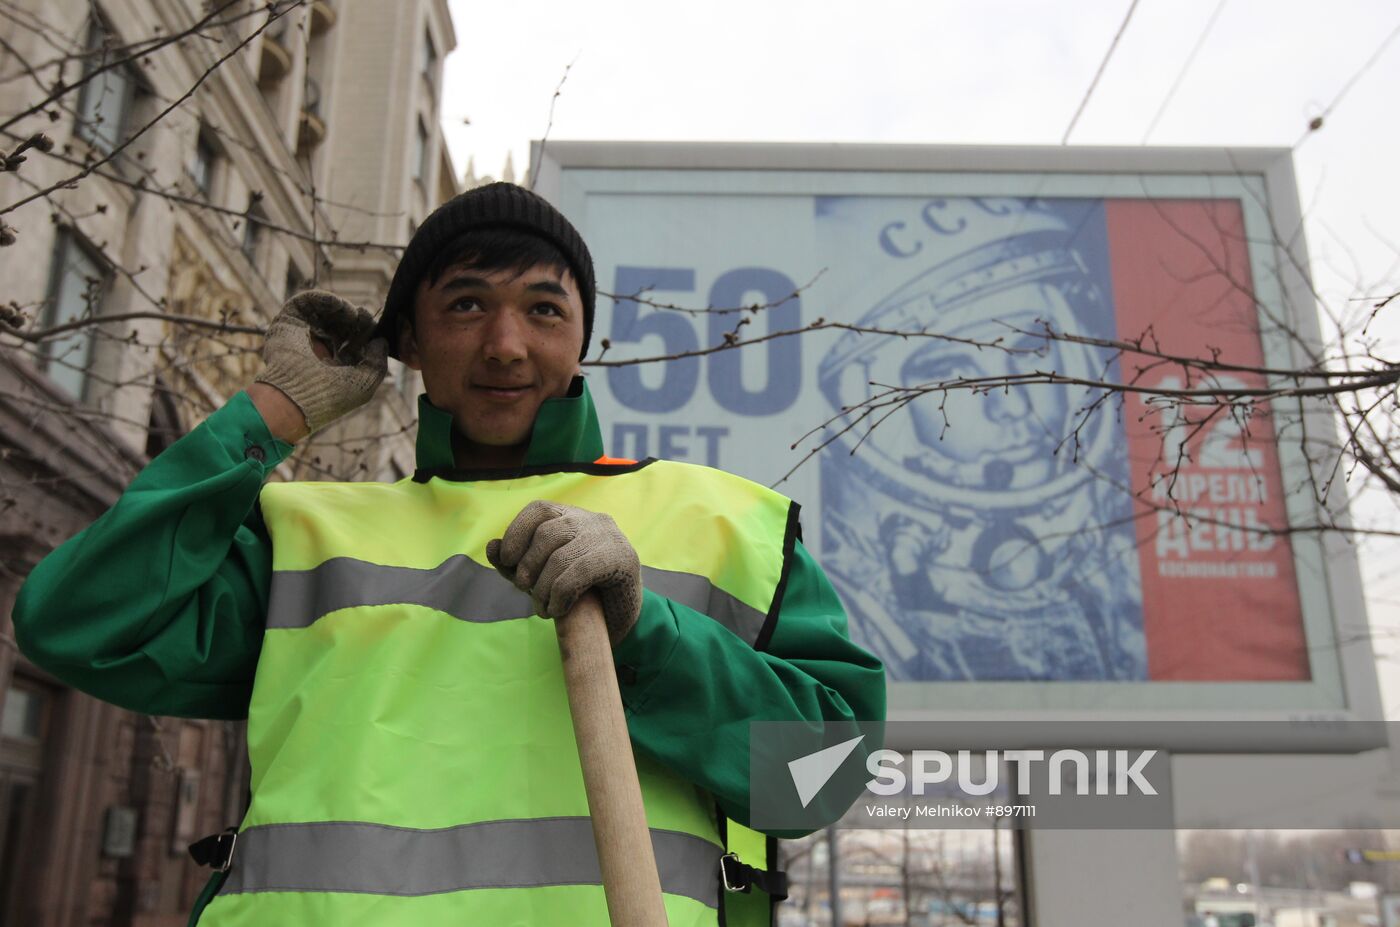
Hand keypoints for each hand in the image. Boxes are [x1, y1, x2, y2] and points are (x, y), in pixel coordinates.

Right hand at [253, 290, 387, 435]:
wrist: (294, 396)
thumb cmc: (331, 395)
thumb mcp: (365, 383)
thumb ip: (378, 362)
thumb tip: (382, 340)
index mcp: (335, 367)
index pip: (354, 342)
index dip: (366, 332)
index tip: (375, 327)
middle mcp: (319, 350)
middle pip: (341, 324)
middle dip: (356, 319)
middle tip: (363, 316)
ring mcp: (303, 335)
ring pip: (326, 312)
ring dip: (342, 308)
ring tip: (351, 313)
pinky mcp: (288, 322)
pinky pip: (306, 302)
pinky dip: (324, 298)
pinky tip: (338, 305)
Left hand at [486, 501, 641, 646]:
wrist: (621, 615)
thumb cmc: (578, 592)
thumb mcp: (541, 576)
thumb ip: (515, 564)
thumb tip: (491, 548)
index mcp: (573, 517)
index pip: (539, 509)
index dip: (516, 532)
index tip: (506, 559)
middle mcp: (593, 520)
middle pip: (547, 533)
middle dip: (528, 565)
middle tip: (525, 590)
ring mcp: (610, 538)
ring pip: (561, 556)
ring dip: (543, 588)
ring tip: (542, 608)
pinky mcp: (623, 560)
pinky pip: (578, 573)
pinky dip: (560, 595)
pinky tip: (557, 609)